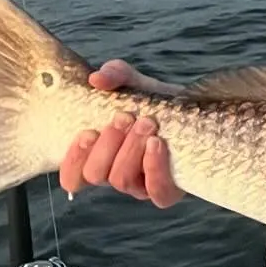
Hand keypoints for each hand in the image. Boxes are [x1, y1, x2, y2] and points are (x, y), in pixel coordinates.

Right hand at [58, 60, 183, 207]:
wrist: (193, 110)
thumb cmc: (154, 100)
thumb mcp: (133, 82)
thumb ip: (114, 75)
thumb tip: (96, 79)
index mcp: (99, 156)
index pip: (72, 176)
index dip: (73, 159)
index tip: (87, 132)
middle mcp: (116, 174)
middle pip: (95, 175)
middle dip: (107, 145)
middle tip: (125, 116)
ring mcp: (141, 186)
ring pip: (121, 181)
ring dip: (130, 150)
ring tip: (147, 122)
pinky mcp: (168, 190)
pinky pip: (156, 191)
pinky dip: (153, 167)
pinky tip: (157, 143)